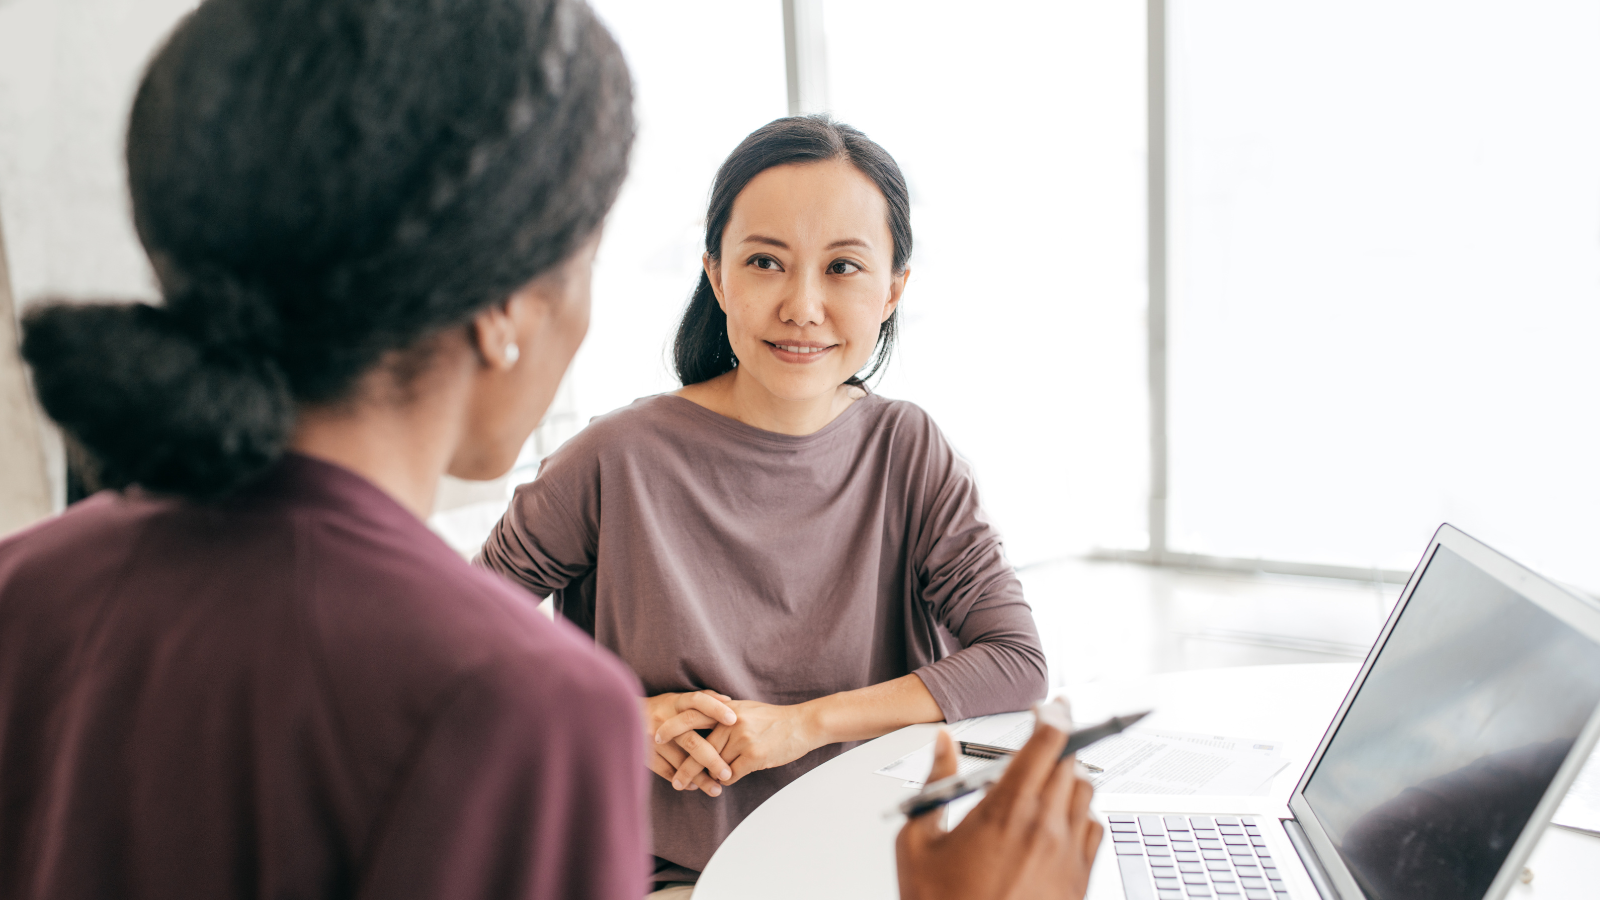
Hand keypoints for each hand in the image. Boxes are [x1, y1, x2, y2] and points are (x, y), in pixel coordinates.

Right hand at [641, 691, 737, 795]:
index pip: (698, 701)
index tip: (734, 720)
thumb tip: (729, 701)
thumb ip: (702, 699)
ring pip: (681, 762)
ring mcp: (653, 739)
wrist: (621, 717)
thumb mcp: (677, 699)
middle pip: (691, 741)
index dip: (715, 708)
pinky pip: (667, 771)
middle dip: (712, 760)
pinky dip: (683, 780)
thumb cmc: (661, 709)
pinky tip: (695, 786)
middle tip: (727, 774)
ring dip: (700, 778)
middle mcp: (664, 719)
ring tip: (716, 789)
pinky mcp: (645, 754)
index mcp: (675, 702)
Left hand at [665, 699, 823, 788]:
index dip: (672, 727)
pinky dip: (727, 780)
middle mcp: (731, 722)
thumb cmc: (773, 719)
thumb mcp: (745, 710)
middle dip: (685, 768)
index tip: (656, 738)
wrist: (802, 724)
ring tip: (693, 786)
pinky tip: (726, 780)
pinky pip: (731, 775)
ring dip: (706, 778)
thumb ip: (722, 716)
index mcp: (726, 710)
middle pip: (699, 749)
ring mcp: (742, 739)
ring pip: (714, 765)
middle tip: (675, 782)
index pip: (692, 716)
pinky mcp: (754, 756)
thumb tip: (700, 729)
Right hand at [895, 723, 1102, 899]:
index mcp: (1006, 810)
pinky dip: (1082, 817)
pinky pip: (1095, 831)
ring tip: (1046, 783)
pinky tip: (1059, 823)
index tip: (1054, 705)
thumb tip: (942, 746)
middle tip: (1044, 741)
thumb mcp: (916, 843)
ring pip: (1086, 794)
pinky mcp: (1079, 882)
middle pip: (1070, 763)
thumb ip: (934, 784)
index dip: (1055, 715)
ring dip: (1069, 779)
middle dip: (1058, 747)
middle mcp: (1045, 828)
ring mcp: (1067, 856)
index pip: (1047, 742)